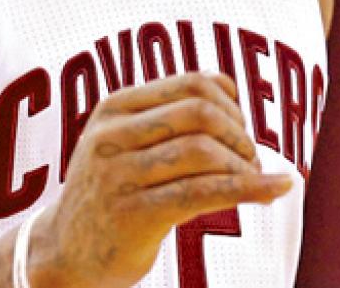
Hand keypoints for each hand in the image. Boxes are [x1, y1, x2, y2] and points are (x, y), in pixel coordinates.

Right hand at [28, 72, 292, 287]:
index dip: (230, 102)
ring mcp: (120, 176)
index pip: (191, 84)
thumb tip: (229, 85)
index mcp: (113, 108)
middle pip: (200, 113)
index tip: (240, 126)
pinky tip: (277, 189)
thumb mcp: (122, 141)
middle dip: (239, 133)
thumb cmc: (110, 191)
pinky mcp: (135, 216)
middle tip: (250, 159)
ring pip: (204, 152)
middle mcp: (112, 136)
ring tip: (251, 180)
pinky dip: (250, 189)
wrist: (62, 255)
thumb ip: (167, 112)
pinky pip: (204, 193)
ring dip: (243, 165)